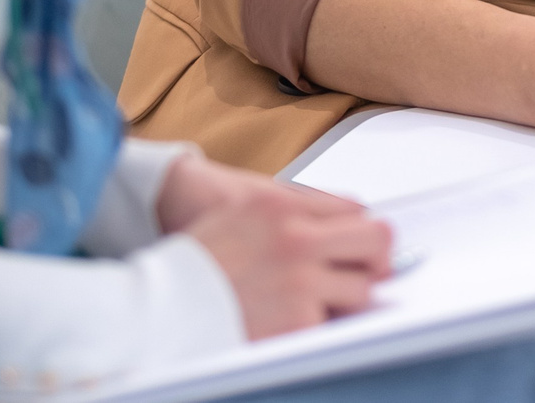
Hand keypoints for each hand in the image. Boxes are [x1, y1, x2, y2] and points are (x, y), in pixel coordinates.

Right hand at [160, 154, 393, 338]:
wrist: (157, 302)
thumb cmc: (195, 258)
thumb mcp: (243, 213)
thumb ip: (292, 212)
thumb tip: (342, 224)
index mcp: (282, 207)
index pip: (355, 209)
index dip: (364, 232)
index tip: (364, 248)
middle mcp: (297, 238)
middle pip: (374, 239)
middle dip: (377, 259)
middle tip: (368, 273)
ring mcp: (299, 279)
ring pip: (362, 288)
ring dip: (348, 297)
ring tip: (323, 303)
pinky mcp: (294, 320)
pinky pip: (330, 323)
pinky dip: (317, 326)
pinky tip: (295, 322)